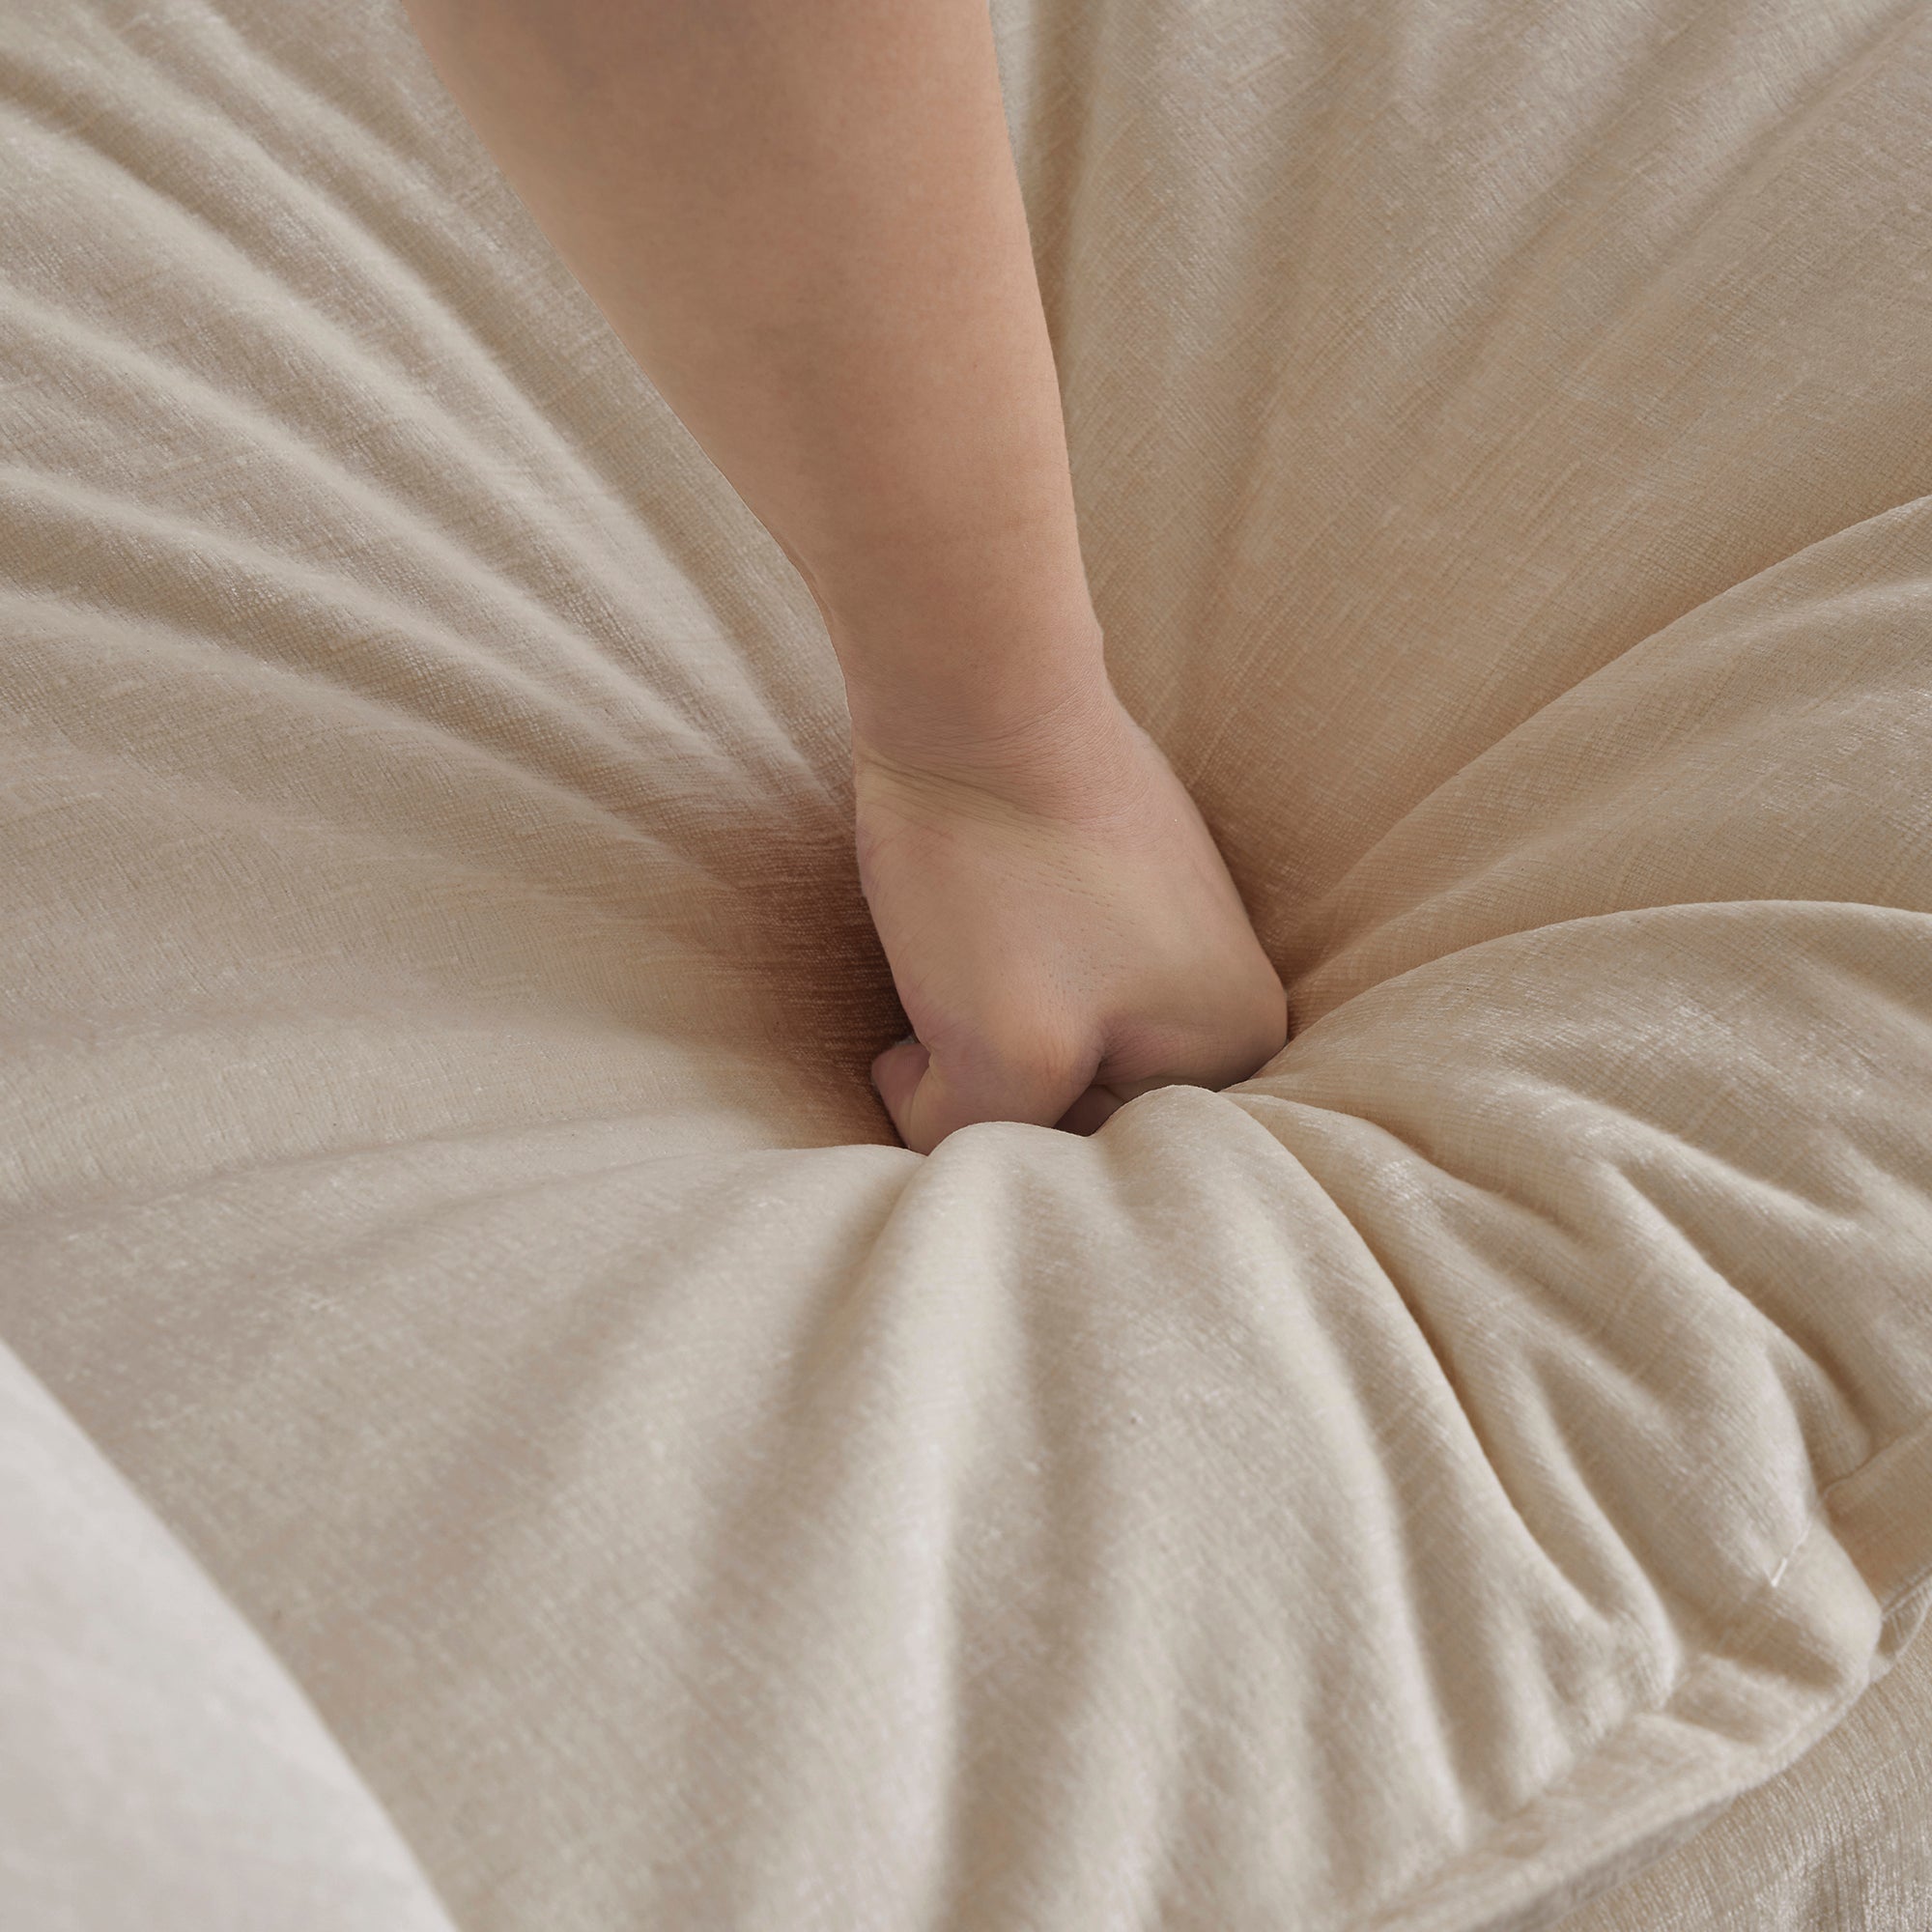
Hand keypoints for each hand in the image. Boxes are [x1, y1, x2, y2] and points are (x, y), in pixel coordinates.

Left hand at [853, 685, 1287, 1153]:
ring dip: (977, 1016)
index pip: (1096, 1155)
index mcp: (1234, 1042)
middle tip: (931, 1014)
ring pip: (1048, 1030)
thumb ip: (983, 1140)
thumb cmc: (997, 868)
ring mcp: (1173, 921)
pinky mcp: (1111, 874)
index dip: (998, 1120)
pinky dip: (983, 959)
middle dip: (992, 1070)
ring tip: (942, 951)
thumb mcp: (998, 1049)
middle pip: (1079, 1096)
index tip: (946, 1062)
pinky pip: (1041, 964)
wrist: (972, 684)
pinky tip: (953, 913)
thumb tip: (937, 1117)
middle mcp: (1228, 986)